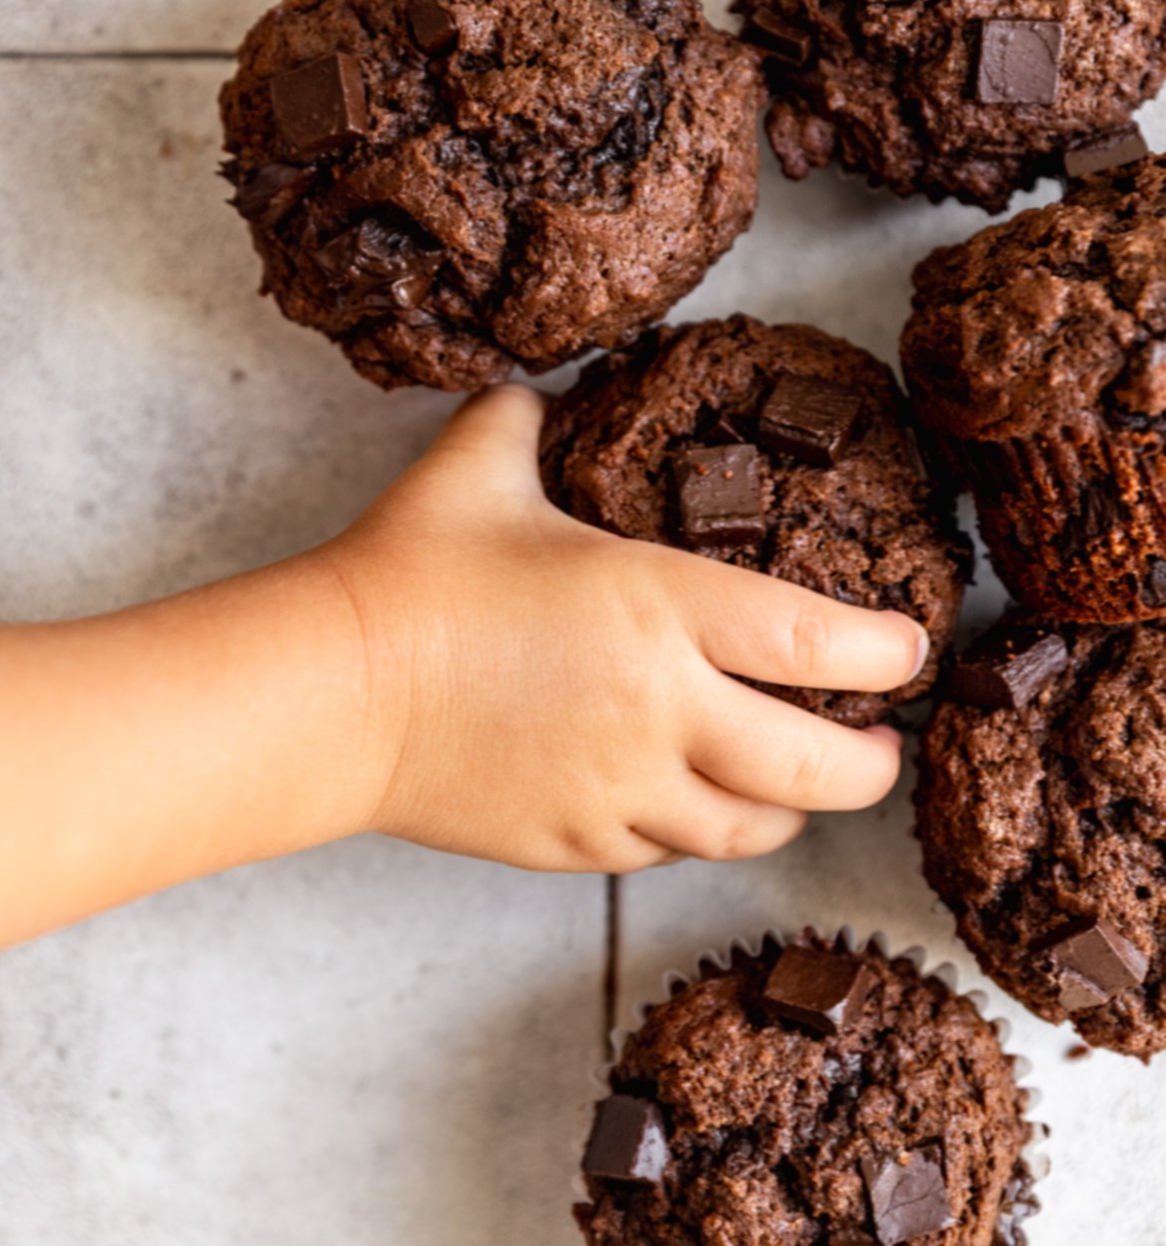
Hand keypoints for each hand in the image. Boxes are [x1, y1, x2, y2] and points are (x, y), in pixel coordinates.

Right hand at [328, 387, 926, 873]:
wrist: (338, 691)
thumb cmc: (411, 575)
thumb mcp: (477, 469)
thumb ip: (524, 422)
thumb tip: (537, 394)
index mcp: (664, 608)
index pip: (822, 645)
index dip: (887, 652)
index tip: (907, 649)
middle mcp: (665, 709)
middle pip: (819, 769)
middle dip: (870, 764)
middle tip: (880, 748)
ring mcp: (624, 787)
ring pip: (751, 829)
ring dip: (787, 811)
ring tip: (791, 790)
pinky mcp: (576, 839)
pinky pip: (666, 851)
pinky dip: (693, 830)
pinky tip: (687, 804)